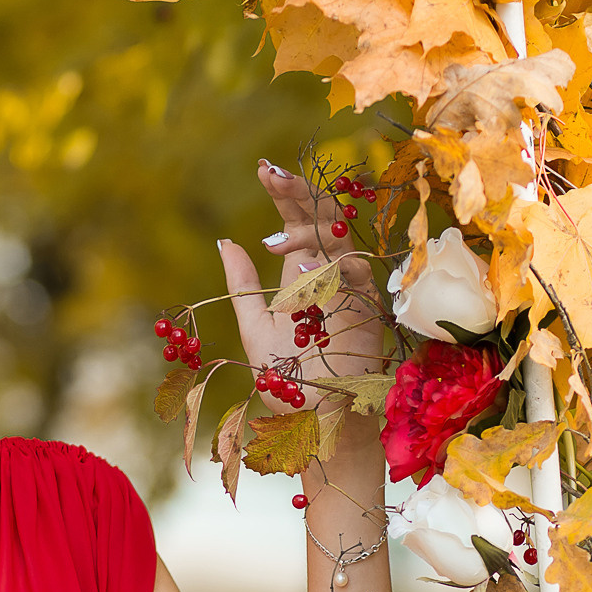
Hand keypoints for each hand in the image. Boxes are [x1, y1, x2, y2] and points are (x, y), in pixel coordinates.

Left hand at [218, 159, 390, 392]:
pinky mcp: (368, 311)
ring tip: (275, 243)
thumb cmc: (286, 379)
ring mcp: (352, 289)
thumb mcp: (254, 327)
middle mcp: (330, 273)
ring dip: (308, 232)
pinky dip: (329, 269)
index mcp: (302, 272)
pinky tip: (302, 267)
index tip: (262, 169)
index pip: (298, 220)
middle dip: (298, 193)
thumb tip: (224, 241)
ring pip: (338, 239)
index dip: (284, 193)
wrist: (314, 421)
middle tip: (272, 175)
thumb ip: (242, 285)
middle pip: (322, 217)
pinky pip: (354, 276)